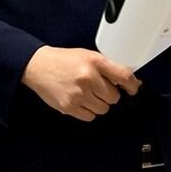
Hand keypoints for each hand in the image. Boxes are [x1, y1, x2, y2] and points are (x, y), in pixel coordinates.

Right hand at [21, 46, 140, 120]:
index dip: (132, 85)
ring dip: (98, 103)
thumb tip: (127, 81)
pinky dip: (88, 111)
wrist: (37, 66)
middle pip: (114, 97)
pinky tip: (80, 100)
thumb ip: (106, 67)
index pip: (124, 76)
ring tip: (87, 93)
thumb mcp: (87, 55)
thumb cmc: (63, 60)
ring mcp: (79, 94)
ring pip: (104, 109)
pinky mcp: (70, 107)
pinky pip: (90, 116)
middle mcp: (88, 77)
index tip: (133, 89)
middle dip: (109, 94)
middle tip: (98, 88)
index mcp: (94, 61)